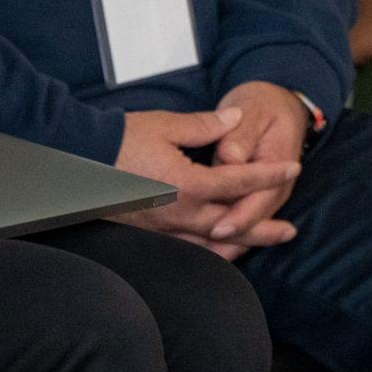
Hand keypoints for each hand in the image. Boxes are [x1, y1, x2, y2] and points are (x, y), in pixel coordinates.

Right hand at [111, 107, 301, 258]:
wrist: (78, 160)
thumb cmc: (120, 140)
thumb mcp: (167, 125)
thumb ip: (206, 126)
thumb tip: (234, 120)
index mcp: (190, 185)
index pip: (241, 181)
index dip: (270, 174)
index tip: (292, 170)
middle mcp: (182, 213)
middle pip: (235, 225)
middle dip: (265, 227)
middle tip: (289, 230)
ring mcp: (165, 228)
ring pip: (214, 245)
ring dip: (242, 244)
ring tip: (260, 243)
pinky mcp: (151, 232)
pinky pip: (190, 248)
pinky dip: (212, 251)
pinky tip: (219, 249)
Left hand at [205, 81, 308, 248]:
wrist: (281, 105)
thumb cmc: (263, 105)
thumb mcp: (253, 110)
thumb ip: (240, 135)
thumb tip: (229, 156)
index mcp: (277, 163)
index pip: (258, 200)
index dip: (238, 217)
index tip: (219, 228)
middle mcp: (276, 187)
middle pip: (253, 221)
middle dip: (231, 239)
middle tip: (204, 250)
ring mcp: (268, 195)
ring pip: (250, 226)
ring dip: (230, 244)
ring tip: (205, 257)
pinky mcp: (256, 197)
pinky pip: (244, 220)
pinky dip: (228, 234)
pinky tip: (208, 246)